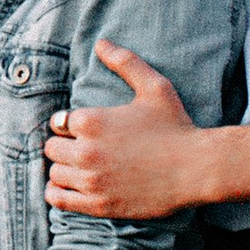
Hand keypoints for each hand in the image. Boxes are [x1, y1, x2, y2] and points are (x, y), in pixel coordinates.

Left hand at [43, 44, 216, 217]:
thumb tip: (101, 44)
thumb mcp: (154, 87)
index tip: (87, 130)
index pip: (58, 122)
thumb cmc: (176, 126)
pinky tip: (71, 187)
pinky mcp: (98, 204)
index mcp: (91, 120)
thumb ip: (125, 62)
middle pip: (51, 147)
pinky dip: (57, 193)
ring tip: (82, 167)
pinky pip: (57, 199)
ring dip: (64, 169)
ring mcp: (91, 180)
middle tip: (84, 148)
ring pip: (54, 173)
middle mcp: (86, 151)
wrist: (197, 168)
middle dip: (65, 146)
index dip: (71, 125)